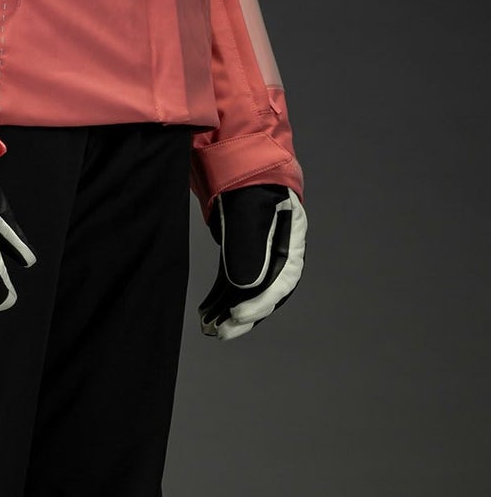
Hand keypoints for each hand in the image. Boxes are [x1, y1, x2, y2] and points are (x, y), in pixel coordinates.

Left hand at [198, 183, 306, 340]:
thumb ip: (250, 244)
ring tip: (209, 329)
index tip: (237, 314)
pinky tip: (205, 313)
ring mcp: (261, 255)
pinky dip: (220, 299)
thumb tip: (247, 285)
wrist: (239, 163)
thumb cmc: (250, 182)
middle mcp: (280, 252)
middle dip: (244, 316)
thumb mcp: (250, 210)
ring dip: (228, 312)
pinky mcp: (242, 255)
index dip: (261, 302)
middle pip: (266, 293)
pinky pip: (233, 283)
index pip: (283, 281)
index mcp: (291, 240)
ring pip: (248, 292)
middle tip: (222, 332)